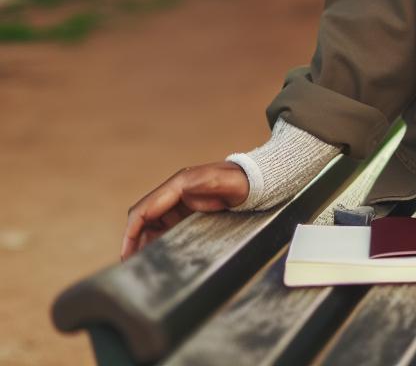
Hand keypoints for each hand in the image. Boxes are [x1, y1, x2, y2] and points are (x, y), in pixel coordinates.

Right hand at [121, 162, 249, 259]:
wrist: (257, 181)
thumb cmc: (243, 182)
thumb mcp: (228, 183)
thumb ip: (208, 184)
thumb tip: (184, 188)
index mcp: (178, 185)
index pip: (144, 210)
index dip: (132, 233)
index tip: (126, 253)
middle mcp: (175, 192)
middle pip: (144, 219)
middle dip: (134, 241)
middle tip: (132, 266)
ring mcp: (180, 201)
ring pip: (153, 225)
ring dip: (145, 243)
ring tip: (142, 265)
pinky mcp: (188, 210)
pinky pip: (166, 227)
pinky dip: (159, 241)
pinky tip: (159, 256)